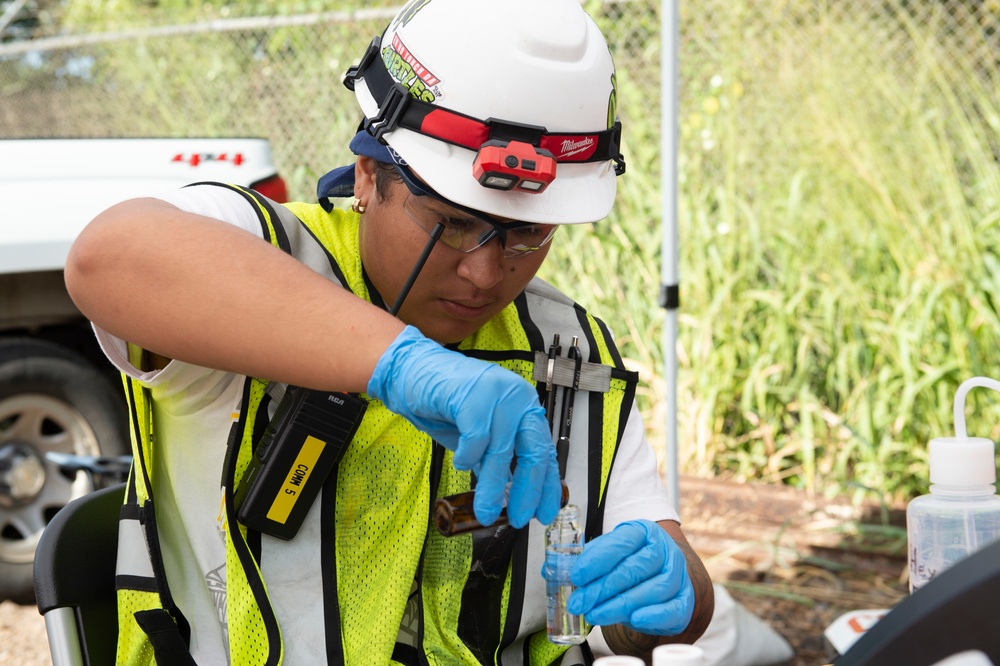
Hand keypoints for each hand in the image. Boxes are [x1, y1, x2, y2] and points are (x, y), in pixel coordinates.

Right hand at [367, 325, 561, 527]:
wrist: (413, 373)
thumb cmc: (446, 405)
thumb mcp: (480, 438)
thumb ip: (499, 459)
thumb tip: (513, 494)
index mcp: (524, 407)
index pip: (544, 450)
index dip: (546, 485)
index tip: (545, 512)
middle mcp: (517, 398)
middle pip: (533, 450)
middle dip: (527, 489)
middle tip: (518, 517)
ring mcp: (497, 393)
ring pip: (501, 450)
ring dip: (491, 485)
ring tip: (484, 510)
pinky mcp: (473, 394)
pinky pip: (476, 438)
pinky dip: (467, 456)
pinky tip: (460, 462)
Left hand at [567, 519, 693, 634]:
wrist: (662, 574)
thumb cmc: (629, 563)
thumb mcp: (607, 553)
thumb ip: (582, 559)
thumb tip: (548, 569)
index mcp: (642, 532)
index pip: (620, 542)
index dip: (597, 560)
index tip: (576, 575)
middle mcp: (664, 550)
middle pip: (634, 568)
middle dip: (602, 587)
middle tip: (579, 602)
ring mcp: (677, 575)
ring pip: (652, 589)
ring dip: (620, 604)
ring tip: (595, 614)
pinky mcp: (684, 600)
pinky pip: (673, 608)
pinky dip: (653, 615)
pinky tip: (633, 619)